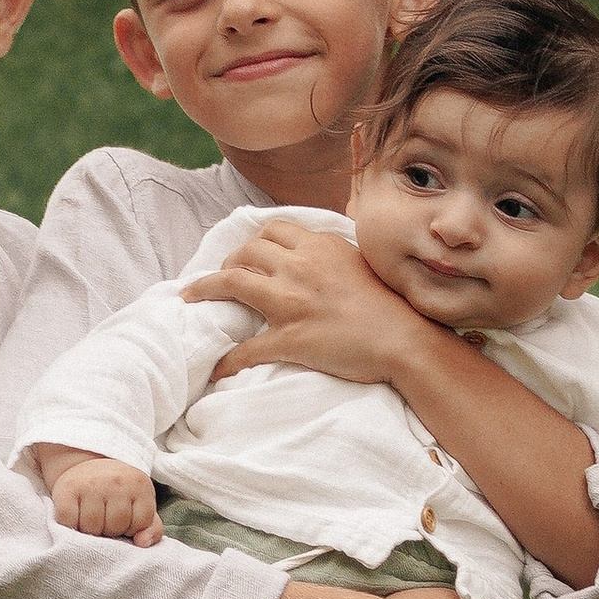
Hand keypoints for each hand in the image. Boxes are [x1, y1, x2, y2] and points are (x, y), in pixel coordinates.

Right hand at [41, 445, 162, 544]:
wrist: (88, 465)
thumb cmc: (119, 493)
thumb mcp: (141, 506)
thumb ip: (152, 528)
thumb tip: (141, 543)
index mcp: (139, 485)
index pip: (140, 525)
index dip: (131, 528)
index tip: (125, 519)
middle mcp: (115, 481)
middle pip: (115, 527)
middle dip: (110, 530)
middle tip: (105, 519)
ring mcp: (90, 484)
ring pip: (92, 528)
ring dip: (91, 530)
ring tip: (91, 519)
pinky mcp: (67, 489)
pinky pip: (68, 522)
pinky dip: (70, 525)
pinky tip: (76, 517)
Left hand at [187, 216, 430, 386]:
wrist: (406, 340)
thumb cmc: (392, 305)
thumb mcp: (362, 262)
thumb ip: (333, 254)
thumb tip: (317, 252)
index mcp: (319, 247)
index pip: (272, 230)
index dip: (253, 241)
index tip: (246, 254)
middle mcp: (300, 267)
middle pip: (246, 251)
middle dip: (226, 261)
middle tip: (220, 277)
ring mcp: (292, 302)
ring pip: (233, 285)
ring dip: (205, 290)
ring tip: (192, 299)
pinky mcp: (290, 338)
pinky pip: (247, 349)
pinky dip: (227, 360)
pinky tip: (216, 369)